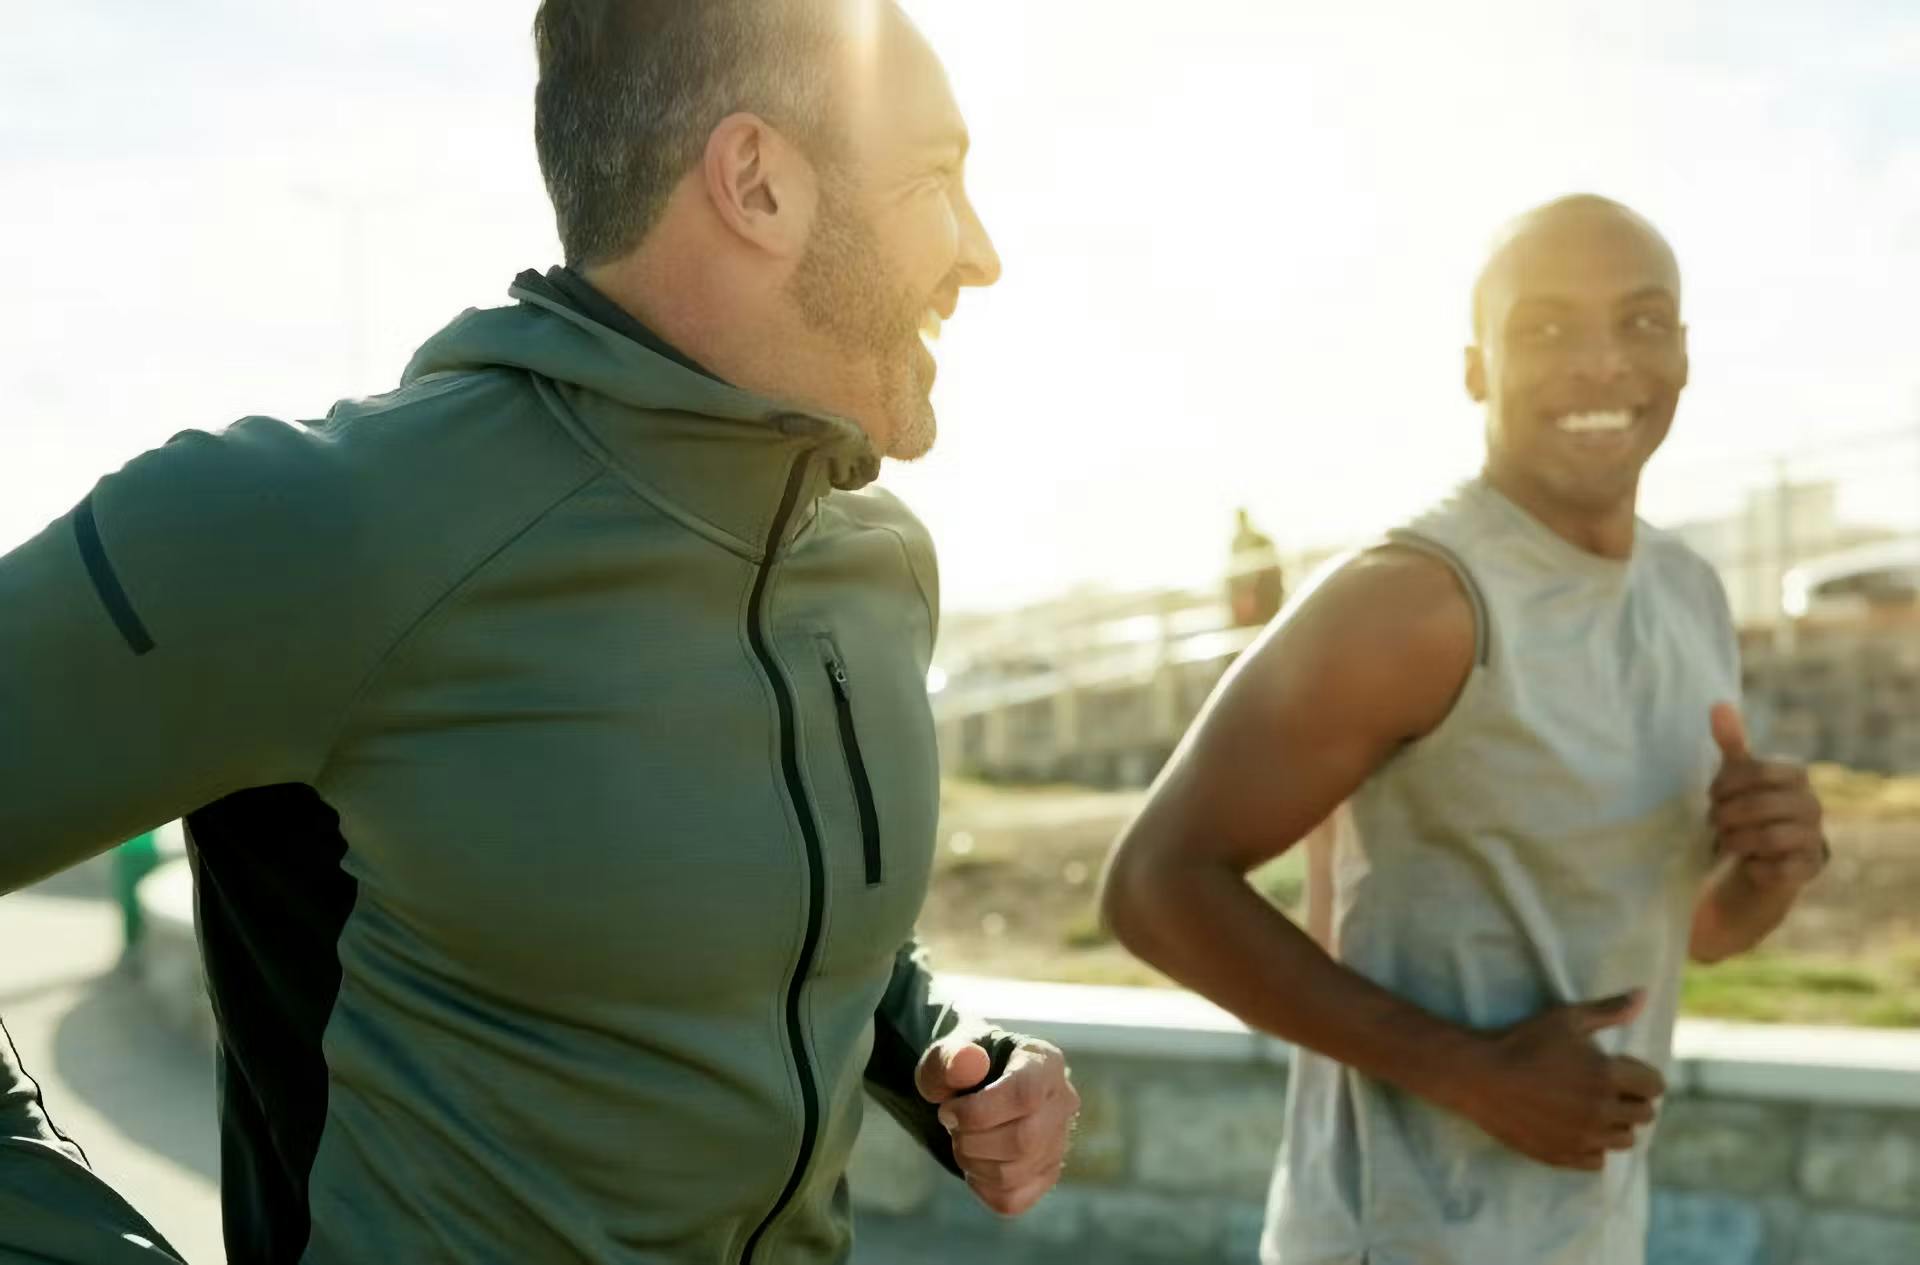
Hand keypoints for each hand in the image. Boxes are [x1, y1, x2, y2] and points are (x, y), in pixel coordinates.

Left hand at [915, 1034, 1078, 1215]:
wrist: (974, 1087)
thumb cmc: (963, 1067)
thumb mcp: (947, 1054)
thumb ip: (949, 1057)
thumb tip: (967, 1063)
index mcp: (1045, 1062)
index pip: (1025, 1096)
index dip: (977, 1112)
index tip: (946, 1110)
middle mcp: (1063, 1102)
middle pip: (1024, 1140)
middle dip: (971, 1140)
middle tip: (951, 1127)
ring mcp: (1060, 1142)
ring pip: (1014, 1174)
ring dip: (971, 1163)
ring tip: (961, 1140)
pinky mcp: (1047, 1175)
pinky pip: (1012, 1200)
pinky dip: (981, 1187)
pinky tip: (975, 1161)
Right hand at [1451, 991, 1665, 1171]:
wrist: (1479, 1077)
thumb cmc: (1523, 1041)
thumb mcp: (1566, 1018)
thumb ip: (1610, 1010)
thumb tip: (1644, 995)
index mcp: (1607, 1076)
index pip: (1654, 1087)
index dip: (1643, 1076)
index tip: (1624, 1071)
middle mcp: (1601, 1111)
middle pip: (1643, 1115)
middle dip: (1632, 1100)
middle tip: (1607, 1089)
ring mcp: (1582, 1137)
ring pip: (1624, 1140)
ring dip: (1615, 1125)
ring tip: (1592, 1109)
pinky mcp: (1563, 1155)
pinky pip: (1597, 1161)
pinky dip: (1593, 1146)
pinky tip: (1575, 1128)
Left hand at [1710, 703, 1828, 891]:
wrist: (1762, 858)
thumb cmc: (1748, 808)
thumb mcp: (1737, 775)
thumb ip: (1731, 742)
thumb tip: (1719, 704)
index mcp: (1796, 775)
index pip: (1757, 772)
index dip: (1725, 784)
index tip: (1711, 795)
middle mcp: (1812, 805)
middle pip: (1759, 807)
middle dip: (1725, 816)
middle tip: (1712, 821)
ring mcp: (1814, 838)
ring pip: (1769, 839)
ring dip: (1736, 841)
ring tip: (1725, 842)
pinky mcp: (1810, 868)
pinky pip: (1779, 869)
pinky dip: (1755, 867)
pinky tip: (1748, 863)